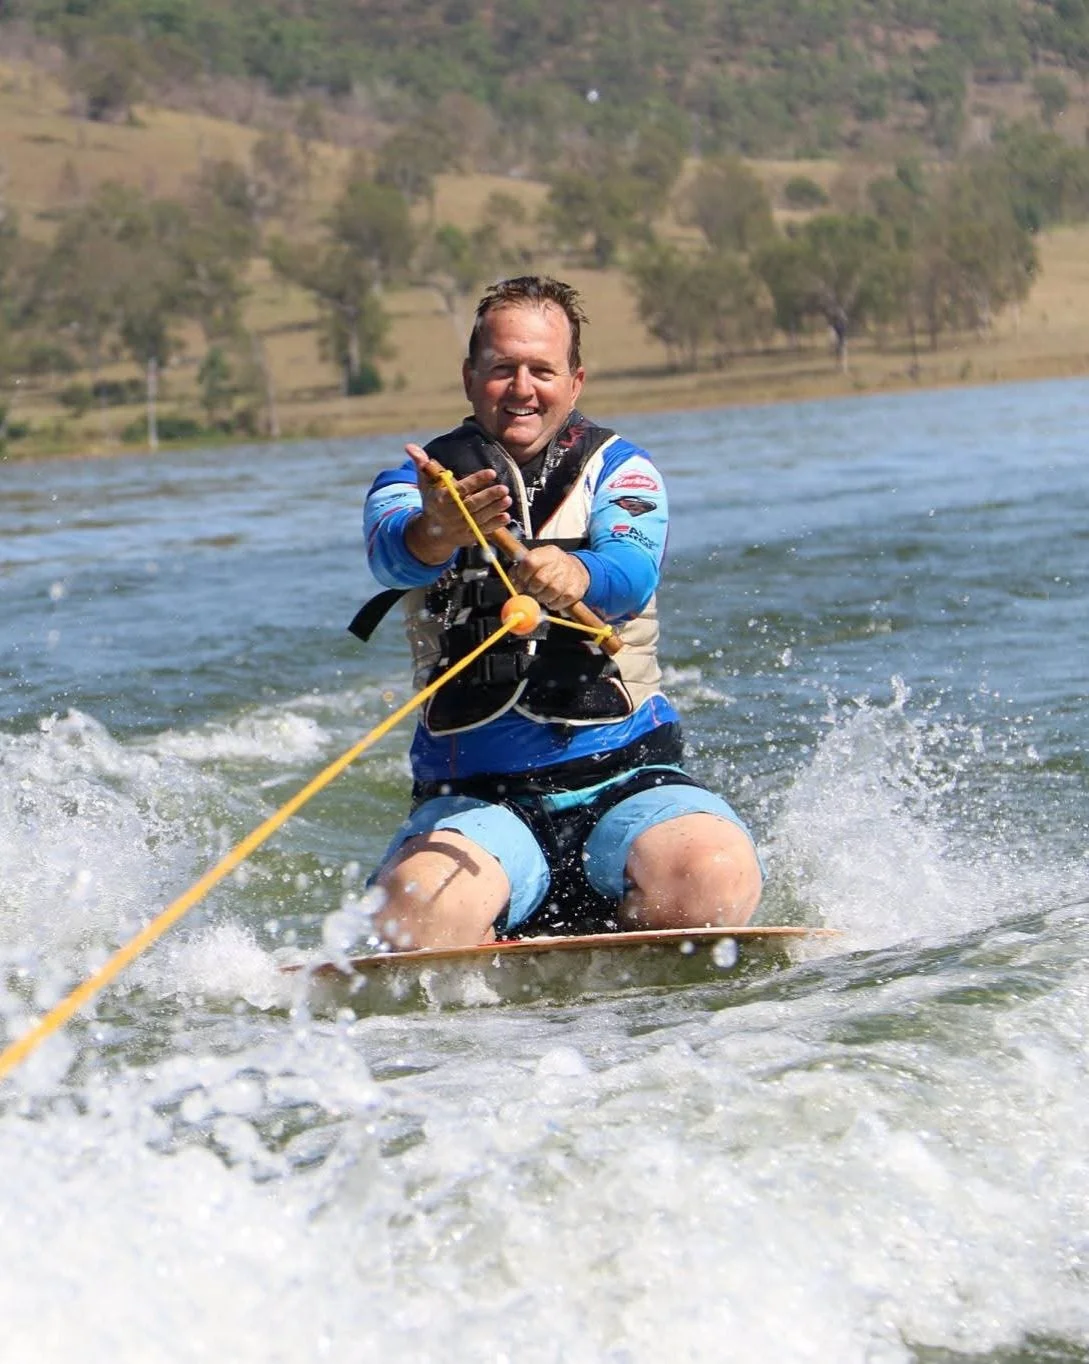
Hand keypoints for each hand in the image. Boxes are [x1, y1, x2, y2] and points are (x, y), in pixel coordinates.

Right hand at [403, 443, 511, 564]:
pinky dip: (495, 525)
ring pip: (480, 518)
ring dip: (495, 509)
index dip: (476, 481)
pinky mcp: (468, 537)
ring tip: (507, 499)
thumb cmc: (431, 502)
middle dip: (489, 497)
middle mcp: (451, 514)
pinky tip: (506, 516)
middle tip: (504, 488)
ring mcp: (460, 527)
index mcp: (441, 499)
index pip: (460, 489)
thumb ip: (422, 465)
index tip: (491, 472)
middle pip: (472, 505)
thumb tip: (410, 446)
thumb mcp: (425, 484)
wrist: (431, 533)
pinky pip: (483, 531)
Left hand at [511, 544, 590, 611]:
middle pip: (541, 579)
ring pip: (552, 590)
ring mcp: (570, 575)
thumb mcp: (535, 563)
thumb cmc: (548, 569)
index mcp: (547, 553)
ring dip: (543, 597)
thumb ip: (519, 572)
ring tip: (542, 596)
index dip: (522, 574)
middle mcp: (560, 561)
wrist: (575, 571)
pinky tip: (552, 600)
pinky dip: (554, 604)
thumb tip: (515, 586)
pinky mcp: (577, 590)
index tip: (521, 581)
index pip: (530, 562)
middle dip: (533, 589)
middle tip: (532, 591)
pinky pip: (562, 601)